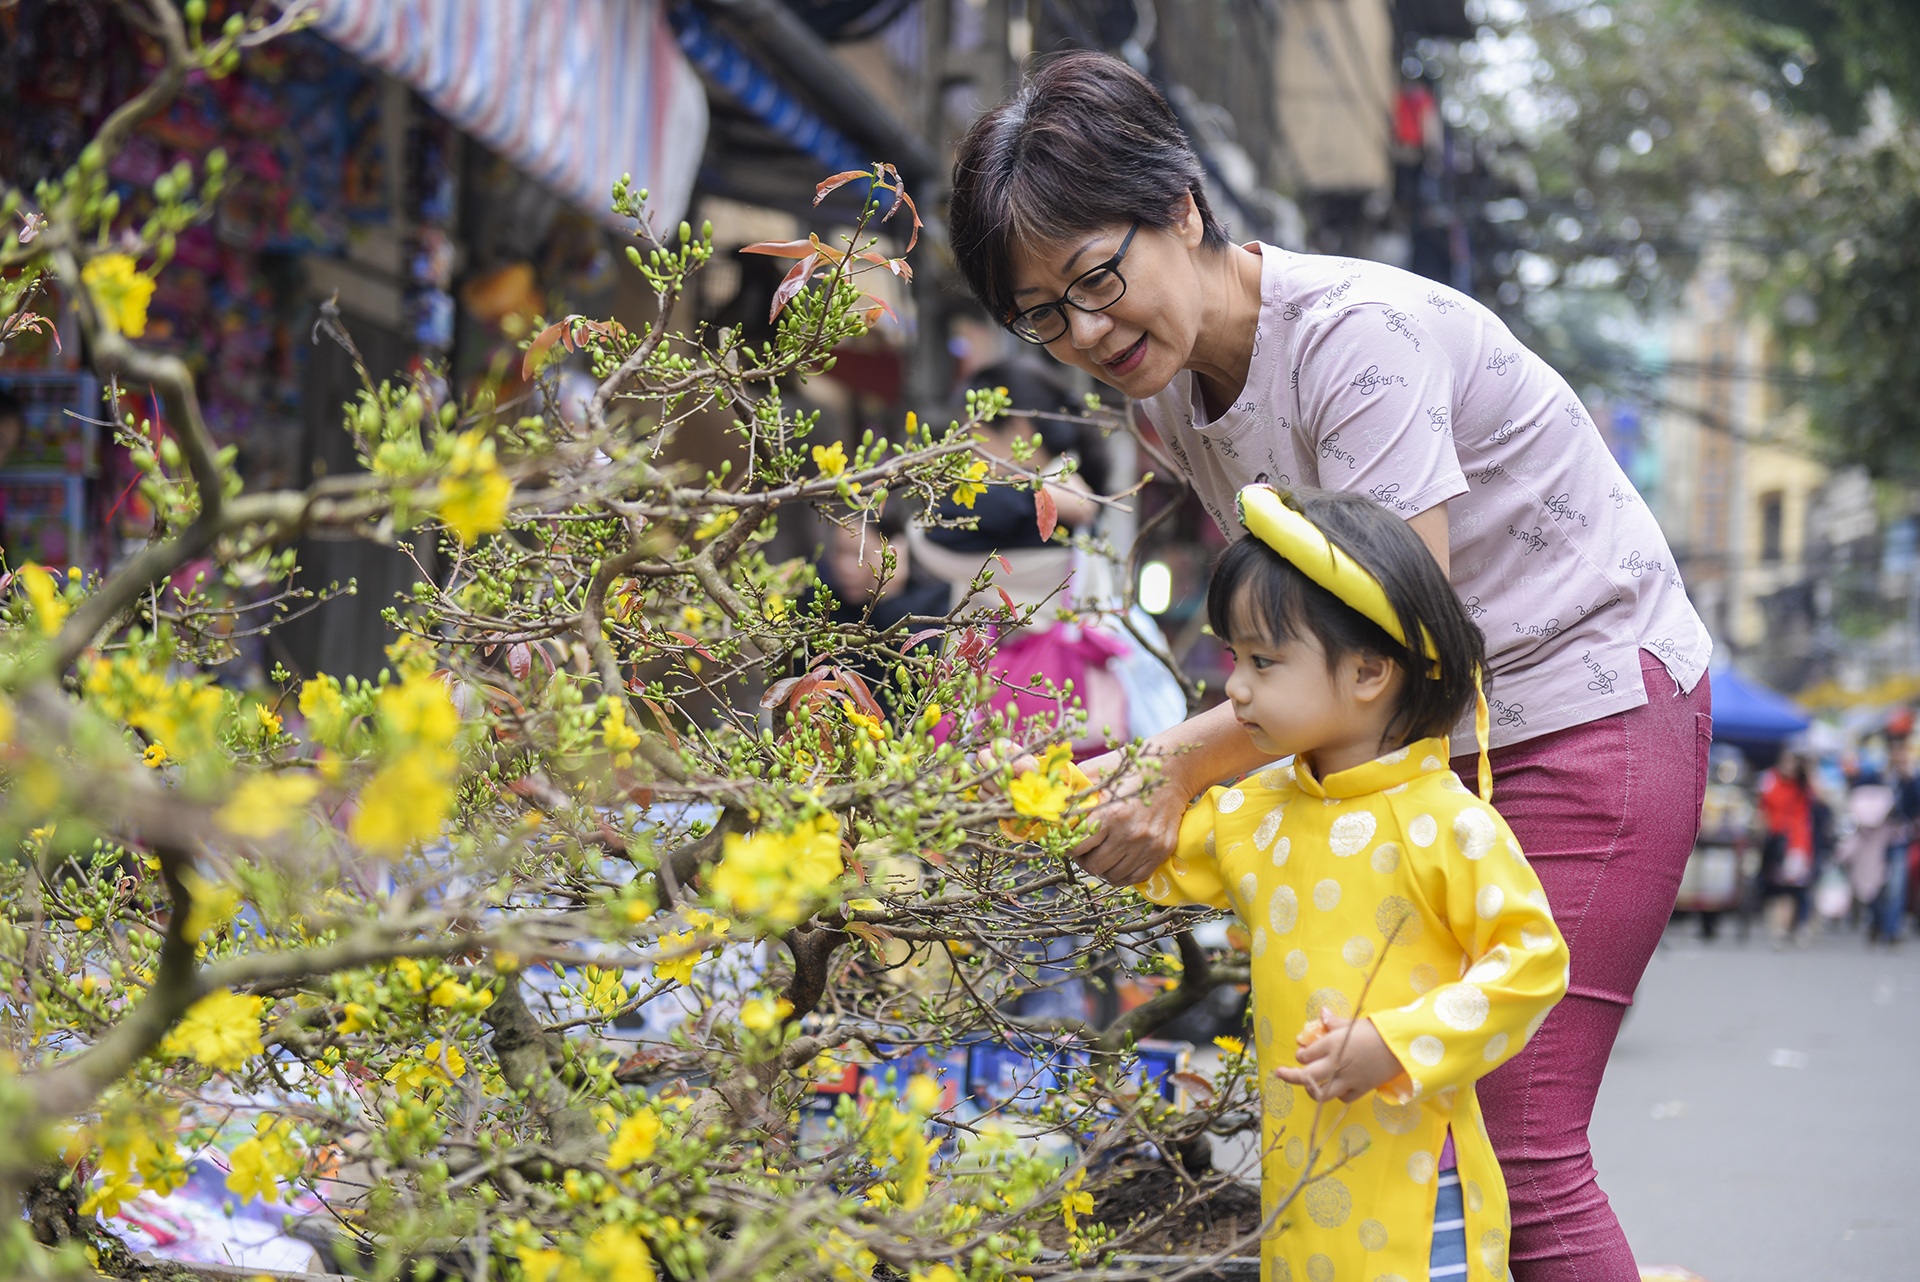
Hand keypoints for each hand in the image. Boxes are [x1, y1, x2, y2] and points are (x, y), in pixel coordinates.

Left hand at [1064, 748, 1189, 886]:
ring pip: (1113, 876)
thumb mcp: (1099, 769)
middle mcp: (1130, 833)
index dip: (1068, 847)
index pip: (1077, 846)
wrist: (1173, 770)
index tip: (1067, 842)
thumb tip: (1048, 796)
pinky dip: (1122, 874)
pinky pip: (1135, 877)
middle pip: (1093, 865)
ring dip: (1102, 868)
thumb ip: (1074, 784)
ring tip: (1100, 854)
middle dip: (1083, 860)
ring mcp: (1148, 845)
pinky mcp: (1162, 851)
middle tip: (1083, 850)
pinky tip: (1117, 860)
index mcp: (1111, 813)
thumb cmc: (1131, 768)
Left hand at [1272, 1011, 1407, 1103]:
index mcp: (1332, 1045)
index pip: (1306, 1054)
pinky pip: (1343, 1097)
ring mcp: (1348, 1079)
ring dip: (1311, 1090)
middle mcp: (1336, 1064)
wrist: (1401, 1046)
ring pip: (1321, 1093)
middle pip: (1306, 1076)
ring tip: (1307, 1086)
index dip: (1301, 1054)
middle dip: (1289, 1075)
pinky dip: (1337, 1094)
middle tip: (1279, 1073)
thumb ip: (1333, 1022)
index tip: (1301, 1053)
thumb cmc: (1375, 1031)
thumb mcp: (1352, 1023)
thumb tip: (1321, 1013)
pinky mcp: (1361, 1089)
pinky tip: (1336, 1088)